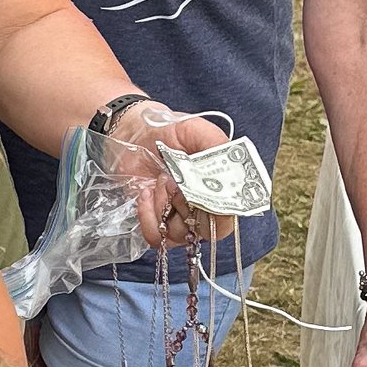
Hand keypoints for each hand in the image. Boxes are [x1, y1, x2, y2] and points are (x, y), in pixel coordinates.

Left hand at [106, 105, 235, 245]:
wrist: (136, 135)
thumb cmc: (169, 132)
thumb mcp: (195, 130)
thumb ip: (216, 144)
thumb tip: (230, 161)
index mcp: (222, 188)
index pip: (231, 216)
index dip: (217, 212)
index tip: (198, 193)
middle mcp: (204, 208)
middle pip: (207, 231)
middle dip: (187, 206)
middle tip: (173, 181)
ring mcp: (181, 218)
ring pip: (180, 234)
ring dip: (165, 206)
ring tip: (160, 180)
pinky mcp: (157, 223)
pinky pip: (156, 236)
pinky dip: (148, 216)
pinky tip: (146, 193)